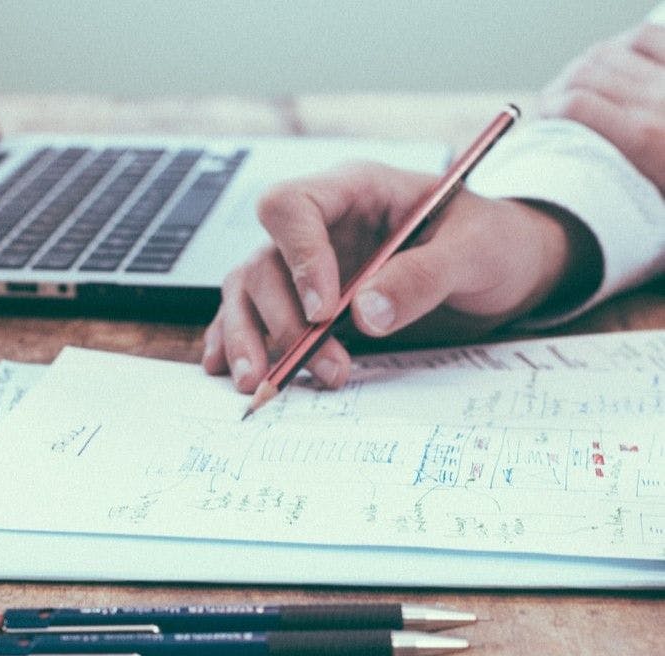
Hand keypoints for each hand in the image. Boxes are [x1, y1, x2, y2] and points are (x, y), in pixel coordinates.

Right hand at [202, 164, 577, 391]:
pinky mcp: (304, 299)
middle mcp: (319, 225)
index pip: (292, 206)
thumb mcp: (475, 251)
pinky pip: (253, 314)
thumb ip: (423, 276)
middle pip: (264, 261)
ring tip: (264, 383)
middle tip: (322, 365)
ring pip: (249, 291)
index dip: (298, 257)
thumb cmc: (493, 242)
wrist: (506, 266)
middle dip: (283, 320)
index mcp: (355, 190)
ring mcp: (306, 263)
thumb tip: (366, 314)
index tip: (324, 310)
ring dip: (251, 338)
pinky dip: (235, 341)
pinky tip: (229, 369)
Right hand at [540, 21, 664, 192]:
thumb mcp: (657, 215)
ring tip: (577, 83)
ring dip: (584, 64)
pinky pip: (646, 37)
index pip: (574, 106)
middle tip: (551, 103)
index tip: (539, 120)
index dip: (546, 108)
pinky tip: (616, 59)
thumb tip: (568, 186)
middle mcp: (657, 102)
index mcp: (645, 140)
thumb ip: (615, 193)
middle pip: (585, 72)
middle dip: (558, 85)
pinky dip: (622, 44)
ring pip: (609, 51)